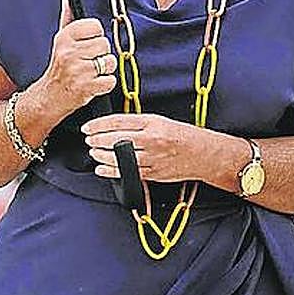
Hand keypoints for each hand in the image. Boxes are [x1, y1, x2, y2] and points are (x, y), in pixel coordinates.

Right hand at [35, 0, 116, 113]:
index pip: (96, 26)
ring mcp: (78, 70)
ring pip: (110, 62)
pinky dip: (105, 84)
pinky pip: (110, 81)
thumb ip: (67, 17)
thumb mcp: (60, 40)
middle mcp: (70, 52)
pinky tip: (93, 84)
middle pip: (105, 44)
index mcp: (65, 37)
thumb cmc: (59, 66)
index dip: (95, 36)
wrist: (49, 97)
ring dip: (104, 70)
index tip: (87, 45)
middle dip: (100, 54)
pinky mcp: (86, 88)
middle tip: (88, 62)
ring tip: (91, 73)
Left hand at [81, 113, 203, 182]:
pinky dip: (112, 172)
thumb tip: (113, 126)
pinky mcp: (154, 173)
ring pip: (119, 158)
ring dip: (102, 156)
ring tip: (94, 152)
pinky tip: (102, 169)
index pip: (119, 121)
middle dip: (97, 140)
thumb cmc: (184, 135)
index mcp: (153, 122)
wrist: (205, 154)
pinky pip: (128, 173)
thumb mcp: (161, 120)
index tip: (88, 126)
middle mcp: (152, 139)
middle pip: (116, 139)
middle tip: (89, 139)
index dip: (99, 124)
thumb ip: (138, 123)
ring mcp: (152, 158)